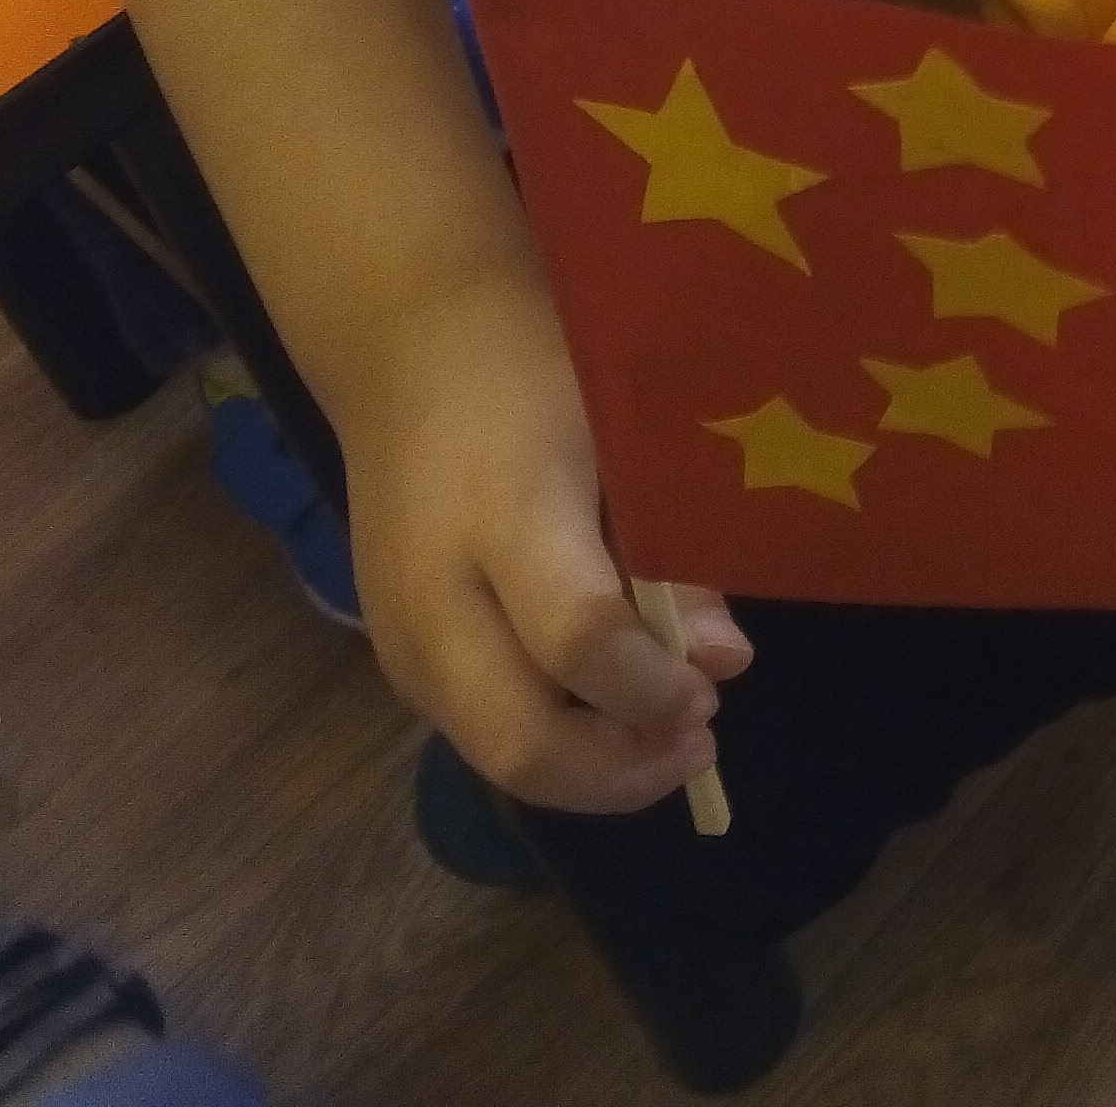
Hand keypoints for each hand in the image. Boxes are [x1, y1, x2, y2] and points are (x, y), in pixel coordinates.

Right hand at [341, 271, 752, 810]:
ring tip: (663, 730)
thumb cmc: (538, 366)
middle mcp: (436, 595)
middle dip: (622, 769)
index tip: (716, 690)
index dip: (654, 688)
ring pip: (496, 758)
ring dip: (589, 771)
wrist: (410, 345)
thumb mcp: (624, 431)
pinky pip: (476, 731)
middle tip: (698, 741)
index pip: (578, 640)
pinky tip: (606, 710)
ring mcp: (400, 637)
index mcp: (503, 514)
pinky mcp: (391, 656)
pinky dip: (549, 744)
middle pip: (520, 741)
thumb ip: (672, 548)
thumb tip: (724, 663)